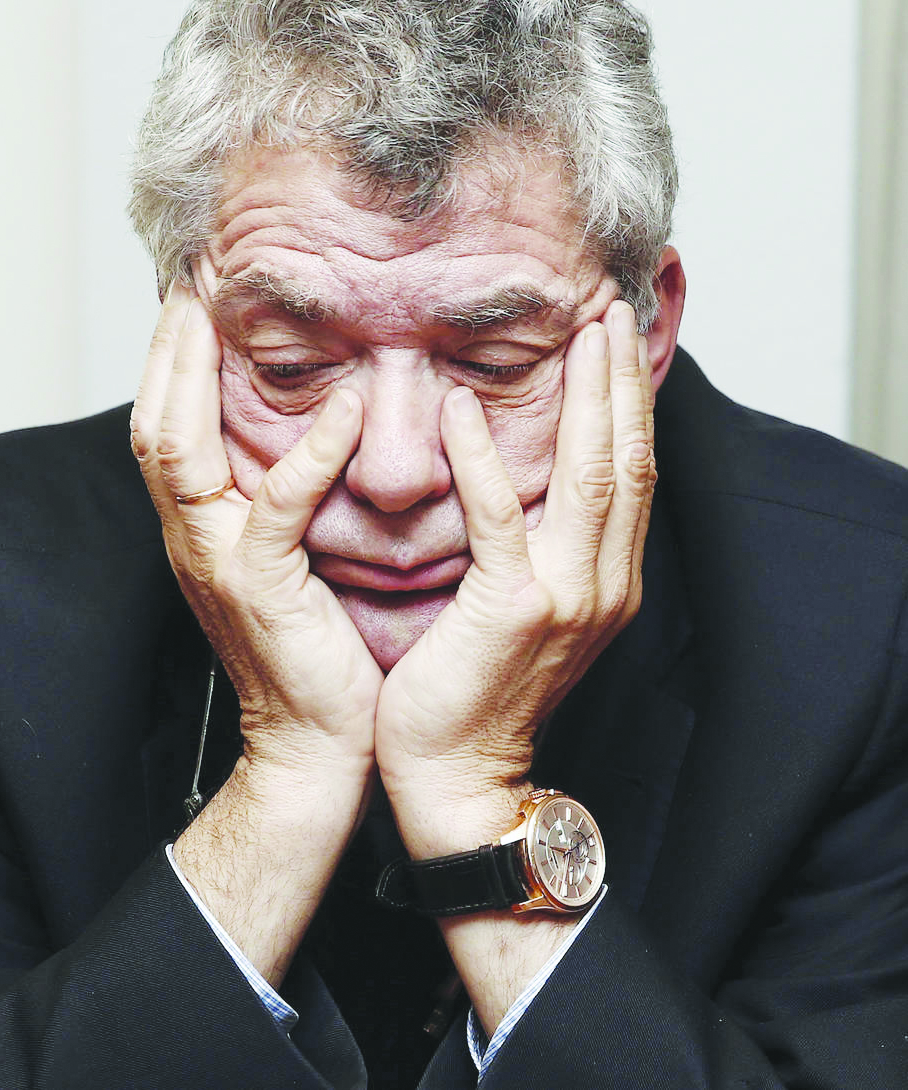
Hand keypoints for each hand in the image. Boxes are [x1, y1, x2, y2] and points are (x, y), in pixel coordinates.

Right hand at [130, 277, 383, 775]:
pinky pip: (275, 509)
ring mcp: (218, 563)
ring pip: (181, 453)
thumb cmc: (318, 647)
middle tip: (189, 280)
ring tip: (216, 313)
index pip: (166, 425)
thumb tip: (318, 424)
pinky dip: (308, 456)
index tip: (191, 296)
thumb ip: (287, 494)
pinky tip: (341, 409)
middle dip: (165, 348)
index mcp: (200, 528)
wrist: (322, 742)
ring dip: (195, 376)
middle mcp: (193, 538)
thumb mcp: (291, 559)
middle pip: (154, 424)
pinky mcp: (261, 589)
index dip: (169, 360)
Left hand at [376, 300, 654, 845]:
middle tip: (614, 312)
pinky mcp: (515, 609)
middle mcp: (603, 584)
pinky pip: (500, 518)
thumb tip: (529, 483)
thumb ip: (541, 547)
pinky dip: (485, 459)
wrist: (458, 777)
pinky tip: (466, 407)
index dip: (630, 405)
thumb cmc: (478, 690)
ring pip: (590, 476)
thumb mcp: (529, 611)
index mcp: (607, 581)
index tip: (618, 344)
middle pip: (628, 461)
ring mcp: (568, 597)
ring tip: (583, 333)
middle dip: (624, 382)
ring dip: (589, 398)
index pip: (632, 474)